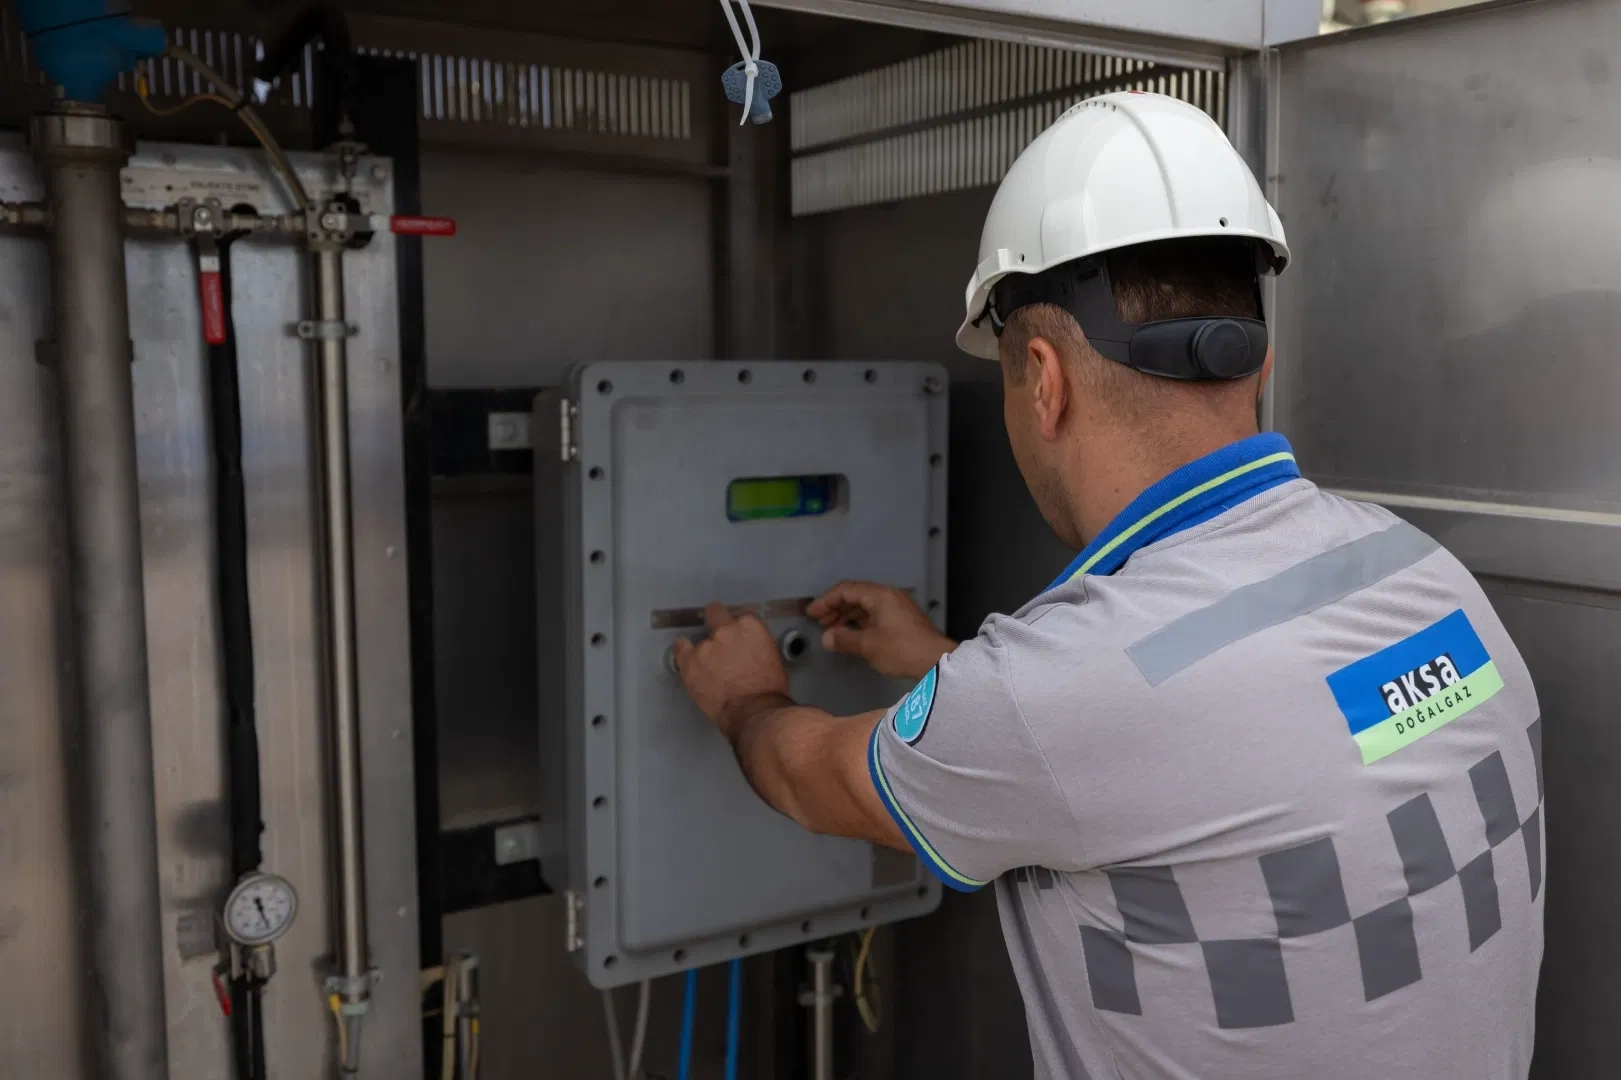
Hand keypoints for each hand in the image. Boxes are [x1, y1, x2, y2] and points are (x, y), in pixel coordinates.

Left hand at [671, 603, 790, 739]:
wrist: (754, 711)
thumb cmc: (768, 690)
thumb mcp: (772, 657)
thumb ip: (756, 644)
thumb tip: (748, 647)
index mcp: (750, 626)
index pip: (741, 617)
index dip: (738, 629)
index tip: (737, 638)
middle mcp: (726, 630)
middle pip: (716, 613)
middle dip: (716, 621)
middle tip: (718, 638)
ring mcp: (706, 645)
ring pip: (699, 638)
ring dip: (704, 650)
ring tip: (709, 667)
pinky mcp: (690, 662)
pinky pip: (680, 648)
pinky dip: (683, 652)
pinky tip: (687, 658)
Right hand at [807, 581, 955, 680]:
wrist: (935, 661)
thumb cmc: (901, 650)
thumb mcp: (868, 645)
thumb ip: (844, 639)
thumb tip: (827, 638)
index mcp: (879, 595)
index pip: (846, 590)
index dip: (825, 600)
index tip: (812, 613)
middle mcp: (888, 595)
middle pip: (856, 595)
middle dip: (835, 608)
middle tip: (820, 622)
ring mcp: (897, 606)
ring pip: (866, 605)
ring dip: (847, 616)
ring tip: (833, 630)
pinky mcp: (902, 619)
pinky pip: (875, 614)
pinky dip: (860, 621)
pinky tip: (852, 634)